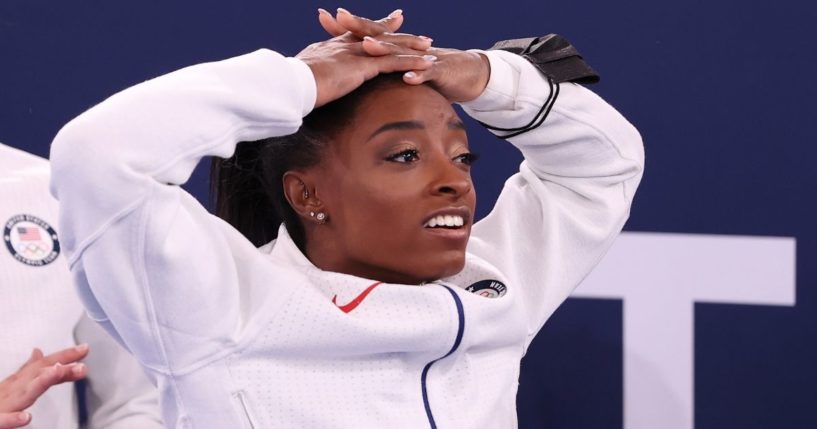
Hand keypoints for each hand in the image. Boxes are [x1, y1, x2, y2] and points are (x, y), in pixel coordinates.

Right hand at [0, 346, 88, 428]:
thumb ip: (26, 371)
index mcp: (16, 384)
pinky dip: (12, 419)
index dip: (64, 357)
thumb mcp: (9, 386)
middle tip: (81, 364)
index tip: (85, 349)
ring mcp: (2, 405)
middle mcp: (10, 392)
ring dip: (41, 382)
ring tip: (57, 372)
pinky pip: (1, 421)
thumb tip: (39, 352)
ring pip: (23, 394)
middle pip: (37, 377)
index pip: (43, 367)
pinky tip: (26, 417)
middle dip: (59, 369)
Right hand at [301, 8, 434, 107]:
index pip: (352, 35)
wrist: (290, 84)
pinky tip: (428, 64)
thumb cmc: (288, 87)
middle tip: (407, 23)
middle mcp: (344, 46)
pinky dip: (413, 62)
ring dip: (409, 46)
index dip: (366, 29)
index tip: (376, 23)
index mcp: (328, 49)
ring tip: (428, 45)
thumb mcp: (299, 81)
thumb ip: (308, 80)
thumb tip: (306, 88)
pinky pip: (394, 63)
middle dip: (392, 30)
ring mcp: (355, 55)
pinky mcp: (363, 67)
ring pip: (388, 47)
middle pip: (374, 35)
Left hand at [318, 8, 489, 102]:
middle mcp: (406, 48)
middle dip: (361, 27)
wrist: (467, 73)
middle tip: (340, 17)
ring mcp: (422, 58)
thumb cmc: (430, 71)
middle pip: (381, 35)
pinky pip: (427, 74)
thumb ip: (378, 67)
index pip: (368, 33)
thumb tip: (349, 69)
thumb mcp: (400, 69)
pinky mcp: (439, 73)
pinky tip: (407, 78)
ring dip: (384, 50)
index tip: (324, 17)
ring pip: (401, 53)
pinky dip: (417, 76)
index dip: (347, 25)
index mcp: (395, 47)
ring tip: (367, 46)